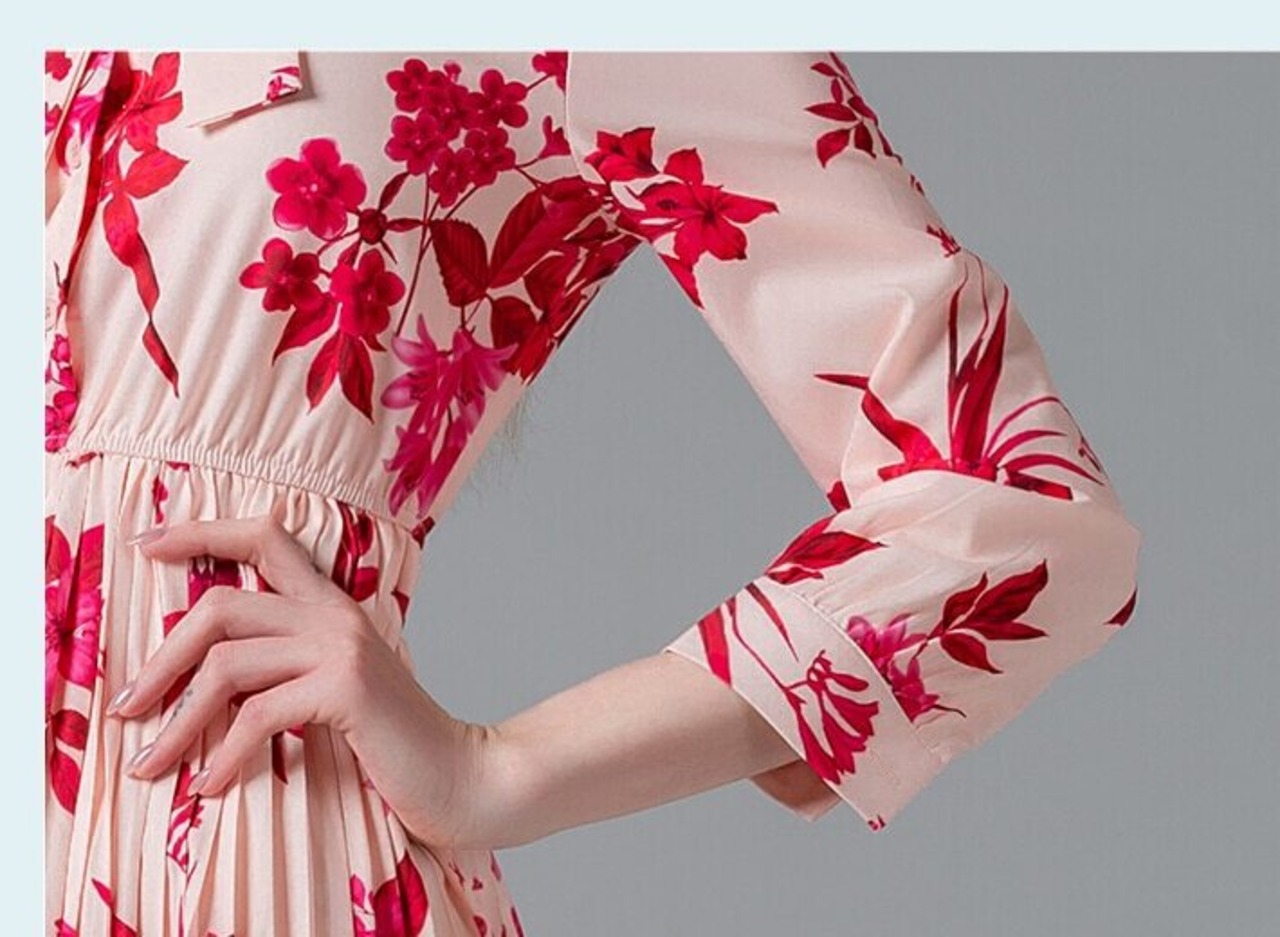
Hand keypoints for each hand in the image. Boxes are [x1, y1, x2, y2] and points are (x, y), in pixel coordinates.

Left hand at [107, 505, 492, 850]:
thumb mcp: (338, 690)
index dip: (201, 532)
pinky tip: (211, 786)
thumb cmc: (395, 743)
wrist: (462, 777)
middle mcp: (335, 615)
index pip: (265, 538)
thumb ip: (290, 668)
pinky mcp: (345, 689)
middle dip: (160, 660)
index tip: (147, 543)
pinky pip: (257, 715)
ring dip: (177, 721)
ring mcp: (342, 648)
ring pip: (226, 664)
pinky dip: (223, 755)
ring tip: (151, 764)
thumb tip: (207, 682)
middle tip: (126, 707)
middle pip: (221, 606)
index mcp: (333, 606)